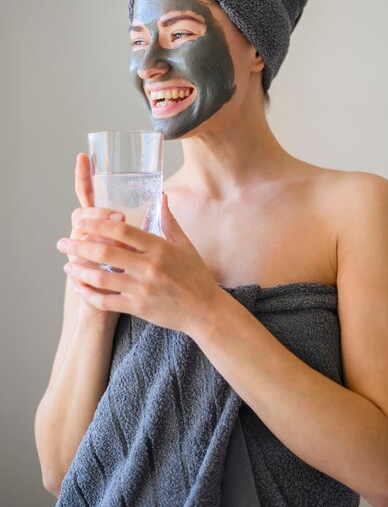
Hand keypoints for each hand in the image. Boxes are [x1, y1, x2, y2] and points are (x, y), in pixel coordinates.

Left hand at [57, 193, 221, 334]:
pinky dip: (90, 295)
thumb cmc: (196, 275)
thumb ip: (169, 221)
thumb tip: (161, 196)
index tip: (82, 221)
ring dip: (80, 271)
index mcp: (159, 248)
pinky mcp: (138, 308)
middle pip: (105, 252)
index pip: (122, 231)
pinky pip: (107, 301)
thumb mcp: (185, 245)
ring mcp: (142, 289)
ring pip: (101, 278)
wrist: (205, 310)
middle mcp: (149, 267)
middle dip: (79, 245)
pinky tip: (80, 288)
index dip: (98, 224)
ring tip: (67, 266)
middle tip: (63, 242)